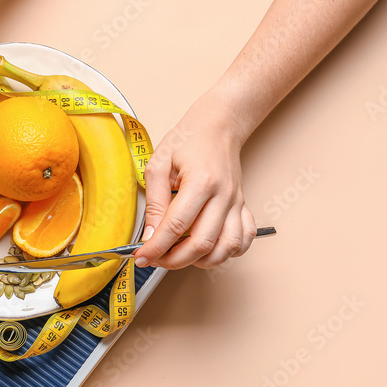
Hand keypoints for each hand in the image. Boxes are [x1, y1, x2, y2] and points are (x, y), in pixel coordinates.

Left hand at [133, 99, 257, 269]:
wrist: (218, 125)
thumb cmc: (188, 141)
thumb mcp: (159, 164)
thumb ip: (155, 202)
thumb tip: (151, 235)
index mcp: (201, 182)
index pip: (176, 226)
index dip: (156, 247)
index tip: (142, 256)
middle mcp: (223, 196)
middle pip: (202, 244)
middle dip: (175, 260)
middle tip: (157, 258)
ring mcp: (236, 203)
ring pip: (226, 249)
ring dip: (201, 261)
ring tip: (180, 255)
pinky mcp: (243, 207)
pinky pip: (244, 241)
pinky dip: (228, 253)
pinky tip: (209, 249)